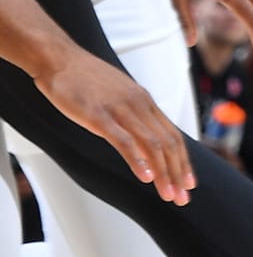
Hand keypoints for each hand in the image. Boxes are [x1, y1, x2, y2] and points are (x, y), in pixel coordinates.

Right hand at [40, 48, 193, 204]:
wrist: (60, 59)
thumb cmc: (86, 79)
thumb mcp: (118, 94)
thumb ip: (132, 113)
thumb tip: (142, 134)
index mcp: (144, 101)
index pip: (172, 135)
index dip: (183, 161)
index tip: (188, 183)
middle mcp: (139, 104)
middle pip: (168, 143)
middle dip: (178, 173)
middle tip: (182, 198)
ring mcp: (120, 109)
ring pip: (151, 145)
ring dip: (163, 173)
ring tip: (168, 194)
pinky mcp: (99, 115)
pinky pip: (124, 140)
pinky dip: (138, 160)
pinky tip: (145, 177)